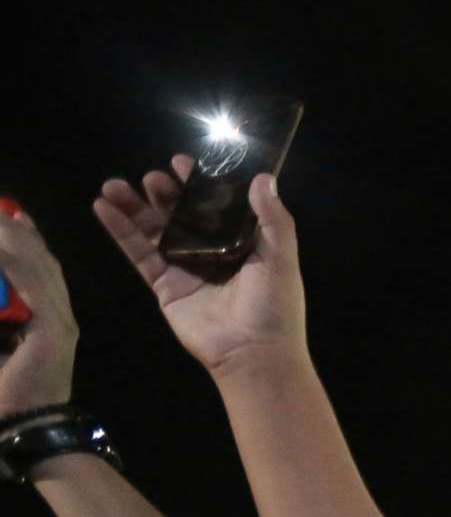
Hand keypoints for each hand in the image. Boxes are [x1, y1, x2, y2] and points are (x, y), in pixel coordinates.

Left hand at [0, 201, 76, 415]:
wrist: (24, 427)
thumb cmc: (4, 394)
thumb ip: (0, 318)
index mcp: (46, 319)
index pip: (37, 269)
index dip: (22, 239)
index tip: (9, 215)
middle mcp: (59, 315)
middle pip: (39, 261)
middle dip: (15, 230)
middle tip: (3, 206)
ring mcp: (60, 322)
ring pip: (37, 267)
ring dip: (13, 237)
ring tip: (0, 214)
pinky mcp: (55, 330)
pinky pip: (35, 286)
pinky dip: (16, 260)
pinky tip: (5, 238)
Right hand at [93, 161, 306, 376]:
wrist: (253, 353)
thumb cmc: (274, 306)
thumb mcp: (281, 257)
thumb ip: (273, 218)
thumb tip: (263, 177)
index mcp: (243, 243)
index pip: (217, 206)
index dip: (200, 184)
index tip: (181, 163)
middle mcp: (213, 252)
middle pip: (182, 215)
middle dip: (165, 193)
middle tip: (152, 178)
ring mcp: (186, 268)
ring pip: (155, 231)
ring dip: (134, 207)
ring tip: (113, 185)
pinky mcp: (165, 286)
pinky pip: (140, 254)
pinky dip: (120, 231)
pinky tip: (103, 208)